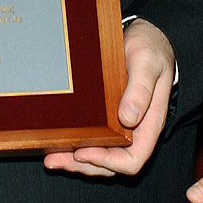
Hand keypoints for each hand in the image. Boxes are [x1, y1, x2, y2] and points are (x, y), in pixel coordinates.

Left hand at [44, 17, 173, 176]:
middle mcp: (135, 130)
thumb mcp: (148, 62)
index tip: (85, 152)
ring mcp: (121, 126)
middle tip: (56, 159)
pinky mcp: (108, 118)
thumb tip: (127, 118)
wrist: (145, 37)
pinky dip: (76, 145)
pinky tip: (58, 143)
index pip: (133, 159)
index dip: (108, 162)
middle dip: (84, 165)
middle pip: (111, 164)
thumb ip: (141, 89)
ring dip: (75, 160)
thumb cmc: (151, 49)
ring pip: (100, 156)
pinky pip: (94, 140)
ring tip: (51, 158)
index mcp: (149, 123)